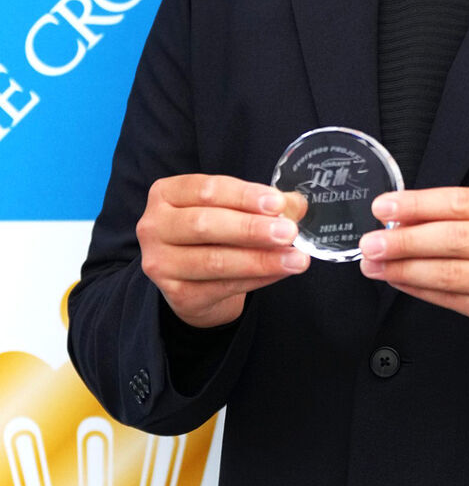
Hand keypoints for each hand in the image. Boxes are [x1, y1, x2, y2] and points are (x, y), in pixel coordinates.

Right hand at [137, 174, 309, 328]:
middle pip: (206, 225)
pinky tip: (281, 271)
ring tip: (296, 259)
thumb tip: (296, 205)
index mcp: (167, 193)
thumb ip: (264, 203)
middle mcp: (154, 226)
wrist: (194, 277)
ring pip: (215, 261)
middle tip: (289, 232)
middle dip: (252, 229)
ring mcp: (160, 263)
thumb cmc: (215, 231)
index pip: (207, 190)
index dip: (244, 196)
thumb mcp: (233, 207)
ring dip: (261, 260)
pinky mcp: (176, 295)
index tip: (278, 203)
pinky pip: (222, 287)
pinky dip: (257, 279)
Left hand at [358, 187, 468, 350]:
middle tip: (371, 241)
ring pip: (450, 272)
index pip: (462, 202)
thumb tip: (405, 218)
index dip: (419, 204)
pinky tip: (400, 281)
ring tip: (376, 264)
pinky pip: (454, 299)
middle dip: (404, 240)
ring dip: (405, 268)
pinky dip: (420, 289)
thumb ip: (467, 217)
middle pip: (453, 238)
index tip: (385, 207)